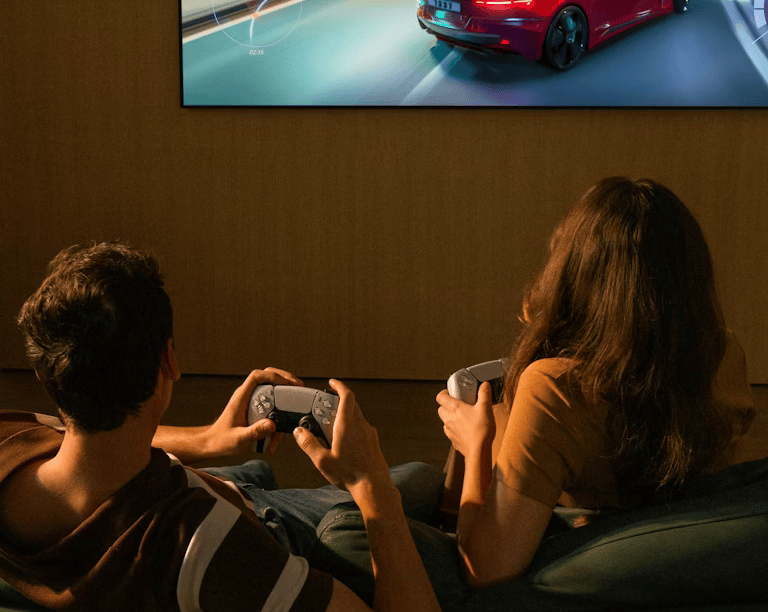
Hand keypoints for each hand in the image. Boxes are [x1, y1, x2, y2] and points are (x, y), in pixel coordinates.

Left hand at [204, 367, 302, 456]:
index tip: (288, 383)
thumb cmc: (221, 440)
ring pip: (271, 388)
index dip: (274, 375)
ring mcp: (251, 401)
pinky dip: (280, 410)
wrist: (213, 444)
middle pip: (267, 376)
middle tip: (298, 386)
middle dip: (284, 378)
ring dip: (285, 392)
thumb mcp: (239, 439)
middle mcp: (247, 395)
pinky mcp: (255, 408)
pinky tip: (283, 425)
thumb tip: (272, 424)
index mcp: (241, 397)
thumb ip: (255, 432)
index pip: (257, 376)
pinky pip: (271, 403)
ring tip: (297, 400)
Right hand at [294, 379, 390, 496]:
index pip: (347, 396)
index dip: (339, 386)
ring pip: (357, 416)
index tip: (332, 382)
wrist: (374, 486)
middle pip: (352, 404)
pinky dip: (352, 427)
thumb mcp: (322, 461)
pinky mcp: (373, 442)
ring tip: (332, 426)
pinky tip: (344, 441)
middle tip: (327, 405)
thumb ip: (309, 444)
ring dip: (345, 415)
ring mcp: (369, 433)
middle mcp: (361, 425)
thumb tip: (299, 431)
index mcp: (347, 425)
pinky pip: (362, 428)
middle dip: (339, 400)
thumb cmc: (350, 474)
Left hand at [437, 382, 494, 457]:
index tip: (451, 392)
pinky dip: (454, 429)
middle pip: (441, 408)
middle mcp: (449, 419)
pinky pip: (450, 432)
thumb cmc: (481, 429)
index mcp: (454, 408)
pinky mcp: (453, 440)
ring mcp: (449, 431)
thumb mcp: (485, 408)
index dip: (444, 393)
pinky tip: (465, 429)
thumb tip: (484, 385)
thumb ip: (484, 394)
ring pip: (444, 421)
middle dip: (447, 405)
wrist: (479, 451)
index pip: (440, 397)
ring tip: (463, 417)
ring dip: (450, 417)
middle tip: (458, 403)